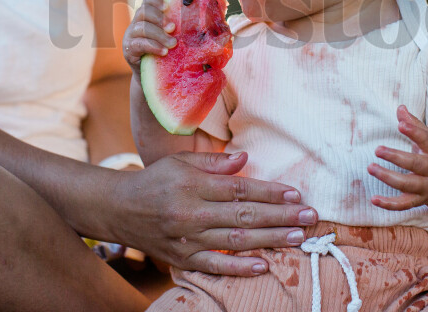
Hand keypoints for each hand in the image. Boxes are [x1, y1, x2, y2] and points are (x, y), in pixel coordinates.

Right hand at [107, 150, 316, 275]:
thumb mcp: (181, 162)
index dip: (270, 192)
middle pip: (244, 216)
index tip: (295, 194)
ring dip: (270, 240)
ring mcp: (187, 239)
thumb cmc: (155, 180)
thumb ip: (214, 162)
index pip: (240, 189)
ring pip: (236, 241)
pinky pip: (215, 266)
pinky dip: (239, 268)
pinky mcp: (182, 259)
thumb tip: (246, 158)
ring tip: (298, 237)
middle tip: (309, 216)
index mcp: (194, 185)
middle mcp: (192, 213)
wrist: (118, 209)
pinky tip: (264, 266)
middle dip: (280, 216)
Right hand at [123, 0, 176, 70]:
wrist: (153, 75)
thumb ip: (176, 28)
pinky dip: (153, 46)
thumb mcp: (170, 37)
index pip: (147, 2)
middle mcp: (136, 24)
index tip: (167, 7)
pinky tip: (164, 52)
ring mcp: (130, 36)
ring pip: (141, 28)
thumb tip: (197, 18)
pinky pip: (139, 44)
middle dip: (159, 18)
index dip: (156, 2)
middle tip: (173, 28)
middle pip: (143, 12)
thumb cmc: (166, 52)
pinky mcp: (129, 50)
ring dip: (159, 34)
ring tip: (173, 43)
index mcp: (146, 18)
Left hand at [367, 105, 427, 210]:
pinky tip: (373, 199)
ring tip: (370, 167)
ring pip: (407, 185)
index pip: (427, 140)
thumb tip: (400, 108)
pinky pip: (403, 205)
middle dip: (396, 157)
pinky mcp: (418, 201)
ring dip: (388, 177)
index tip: (400, 124)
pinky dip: (388, 204)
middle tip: (377, 149)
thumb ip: (414, 124)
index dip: (414, 132)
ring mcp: (427, 187)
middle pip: (416, 164)